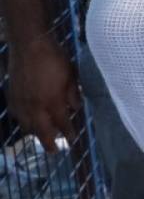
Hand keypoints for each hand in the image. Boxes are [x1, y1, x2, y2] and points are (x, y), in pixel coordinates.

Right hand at [7, 35, 78, 151]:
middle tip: (54, 152)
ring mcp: (21, 102)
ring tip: (43, 136)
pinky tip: (29, 122)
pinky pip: (18, 116)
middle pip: (42, 131)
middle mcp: (35, 106)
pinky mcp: (12, 97)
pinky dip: (24, 122)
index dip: (68, 132)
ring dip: (36, 133)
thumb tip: (77, 108)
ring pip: (27, 126)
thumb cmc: (54, 58)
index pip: (62, 123)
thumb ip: (73, 94)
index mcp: (52, 101)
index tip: (73, 139)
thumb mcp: (71, 76)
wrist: (29, 46)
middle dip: (49, 143)